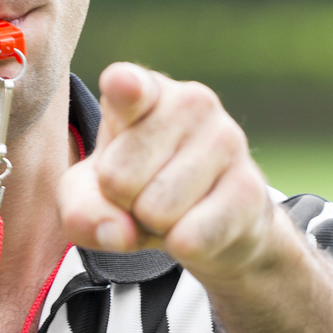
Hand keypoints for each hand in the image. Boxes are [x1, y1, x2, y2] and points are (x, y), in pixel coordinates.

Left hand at [58, 63, 291, 283]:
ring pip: (156, 212)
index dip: (124, 88)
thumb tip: (118, 232)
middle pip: (118, 178)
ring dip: (155, 226)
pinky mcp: (251, 187)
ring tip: (171, 208)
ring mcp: (227, 139)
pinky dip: (183, 246)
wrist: (215, 221)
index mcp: (144, 91)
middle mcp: (191, 101)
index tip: (123, 86)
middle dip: (122, 203)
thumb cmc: (140, 190)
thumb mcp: (92, 195)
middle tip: (144, 192)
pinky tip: (198, 224)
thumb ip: (81, 209)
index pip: (128, 86)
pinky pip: (190, 238)